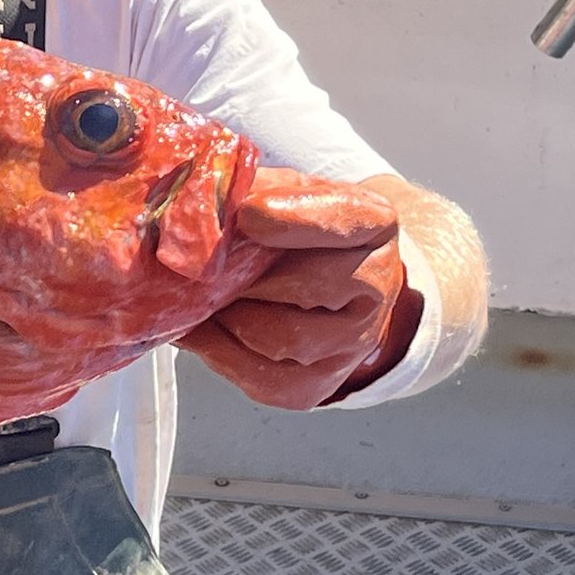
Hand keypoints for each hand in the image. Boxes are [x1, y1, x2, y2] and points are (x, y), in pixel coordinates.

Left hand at [180, 169, 421, 409]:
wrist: (327, 285)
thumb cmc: (300, 234)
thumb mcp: (286, 192)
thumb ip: (256, 189)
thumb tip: (207, 201)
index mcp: (373, 223)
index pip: (340, 219)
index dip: (293, 220)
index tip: (249, 215)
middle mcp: (377, 284)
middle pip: (298, 285)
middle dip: (239, 276)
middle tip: (197, 264)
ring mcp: (353, 342)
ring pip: (274, 337)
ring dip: (226, 315)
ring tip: (201, 295)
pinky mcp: (318, 385)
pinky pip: (259, 376)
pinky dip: (217, 351)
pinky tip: (201, 327)